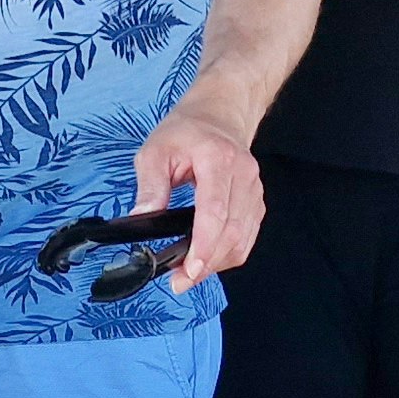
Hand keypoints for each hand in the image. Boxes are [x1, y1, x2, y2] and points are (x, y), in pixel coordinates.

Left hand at [132, 95, 264, 292]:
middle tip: (180, 281)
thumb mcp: (155, 150)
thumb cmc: (186, 131)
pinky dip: (228, 255)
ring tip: (189, 273)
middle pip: (231, 232)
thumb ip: (150, 185)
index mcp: (218, 159)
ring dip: (217, 263)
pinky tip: (207, 259)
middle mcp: (243, 175)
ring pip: (242, 240)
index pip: (216, 211)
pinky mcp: (256, 202)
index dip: (204, 245)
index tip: (190, 270)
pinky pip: (247, 238)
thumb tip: (142, 217)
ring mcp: (254, 190)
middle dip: (206, 263)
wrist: (218, 116)